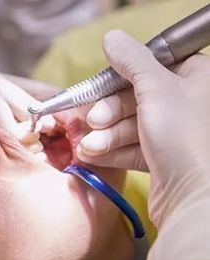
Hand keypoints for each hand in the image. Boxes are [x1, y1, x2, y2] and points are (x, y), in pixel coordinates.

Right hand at [79, 30, 209, 225]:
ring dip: (104, 135)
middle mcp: (185, 104)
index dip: (120, 77)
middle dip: (108, 113)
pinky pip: (129, 147)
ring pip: (128, 125)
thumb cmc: (184, 137)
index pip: (149, 67)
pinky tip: (91, 155)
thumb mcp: (155, 88)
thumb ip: (131, 61)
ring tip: (89, 146)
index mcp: (194, 78)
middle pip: (133, 98)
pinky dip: (110, 151)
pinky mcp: (161, 159)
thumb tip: (112, 38)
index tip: (98, 87)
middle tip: (93, 121)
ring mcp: (172, 133)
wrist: (194, 197)